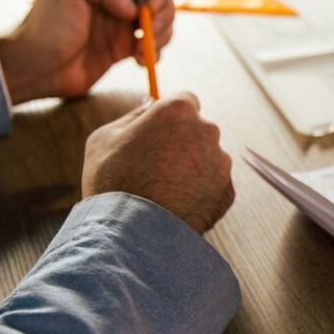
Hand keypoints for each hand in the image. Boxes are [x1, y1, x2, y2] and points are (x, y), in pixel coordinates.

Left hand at [0, 0, 173, 104]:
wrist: (36, 66)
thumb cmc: (45, 25)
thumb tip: (134, 7)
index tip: (151, 8)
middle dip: (164, 13)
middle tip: (150, 33)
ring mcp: (122, 22)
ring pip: (162, 21)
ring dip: (162, 35)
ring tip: (143, 51)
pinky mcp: (123, 47)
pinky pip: (153, 45)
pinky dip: (155, 53)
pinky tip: (140, 61)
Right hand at [81, 93, 234, 233]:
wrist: (133, 233)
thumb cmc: (113, 180)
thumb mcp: (105, 137)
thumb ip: (133, 115)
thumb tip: (149, 103)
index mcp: (178, 110)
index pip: (184, 100)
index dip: (170, 116)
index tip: (158, 131)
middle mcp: (207, 131)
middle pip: (198, 129)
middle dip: (182, 142)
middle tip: (155, 165)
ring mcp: (221, 163)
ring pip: (208, 158)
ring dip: (192, 168)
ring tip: (164, 190)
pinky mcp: (227, 192)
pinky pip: (214, 185)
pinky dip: (200, 192)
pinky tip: (177, 204)